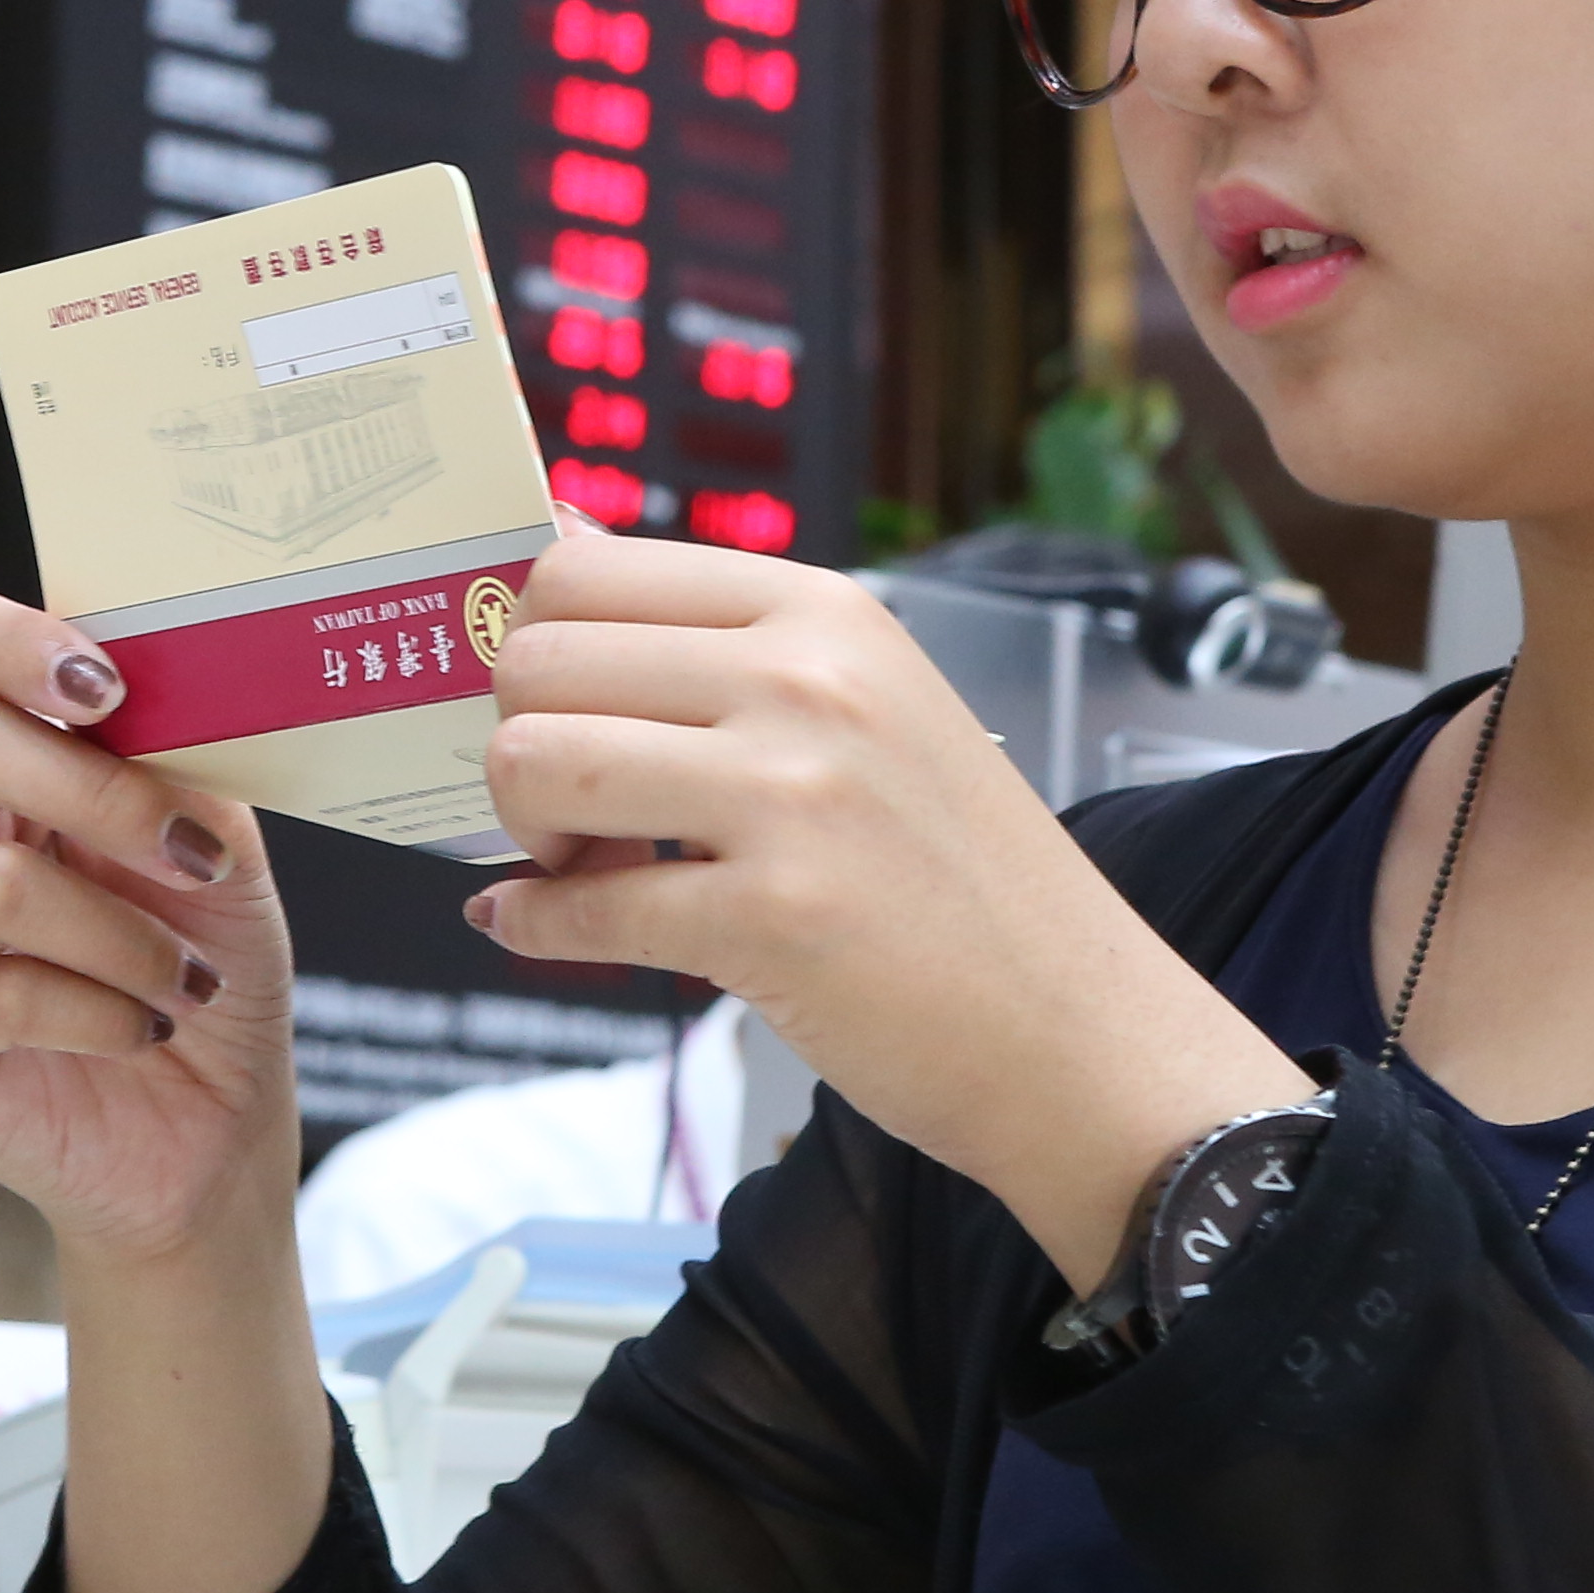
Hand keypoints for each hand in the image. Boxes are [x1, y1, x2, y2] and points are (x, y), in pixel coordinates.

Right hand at [0, 589, 301, 1270]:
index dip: (10, 643)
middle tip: (192, 857)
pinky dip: (96, 1010)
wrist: (206, 1130)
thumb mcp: (217, 851)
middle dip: (97, 794)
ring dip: (120, 935)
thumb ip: (179, 764)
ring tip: (187, 981)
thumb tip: (162, 688)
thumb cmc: (200, 970)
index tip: (106, 687)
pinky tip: (144, 1030)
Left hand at [474, 523, 1308, 1284]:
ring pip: (535, 763)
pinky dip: (539, 925)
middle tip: (563, 800)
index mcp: (824, 612)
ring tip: (575, 857)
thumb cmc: (959, 875)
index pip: (586, 568)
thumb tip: (553, 563)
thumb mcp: (869, 705)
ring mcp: (793, 797)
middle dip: (515, 736)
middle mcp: (808, 682)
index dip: (531, 642)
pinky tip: (553, 924)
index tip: (545, 702)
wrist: (1077, 1030)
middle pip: (540, 659)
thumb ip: (719, 642)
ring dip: (521, 827)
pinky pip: (578, 906)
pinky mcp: (771, 919)